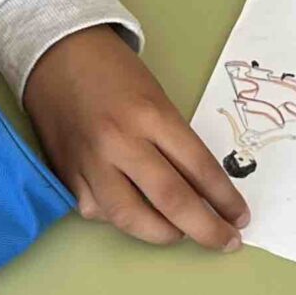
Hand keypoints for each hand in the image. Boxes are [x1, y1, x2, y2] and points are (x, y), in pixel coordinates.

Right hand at [24, 27, 249, 250]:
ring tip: (181, 233)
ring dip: (163, 234)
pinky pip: (98, 211)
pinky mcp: (66, 175)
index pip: (198, 168)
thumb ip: (174, 143)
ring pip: (131, 218)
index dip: (225, 199)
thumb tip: (201, 191)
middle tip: (226, 241)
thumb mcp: (156, 98)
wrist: (56, 53)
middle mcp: (119, 142)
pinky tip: (134, 211)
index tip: (240, 217)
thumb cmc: (113, 71)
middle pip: (171, 201)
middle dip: (206, 229)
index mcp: (150, 115)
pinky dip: (121, 218)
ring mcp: (89, 162)